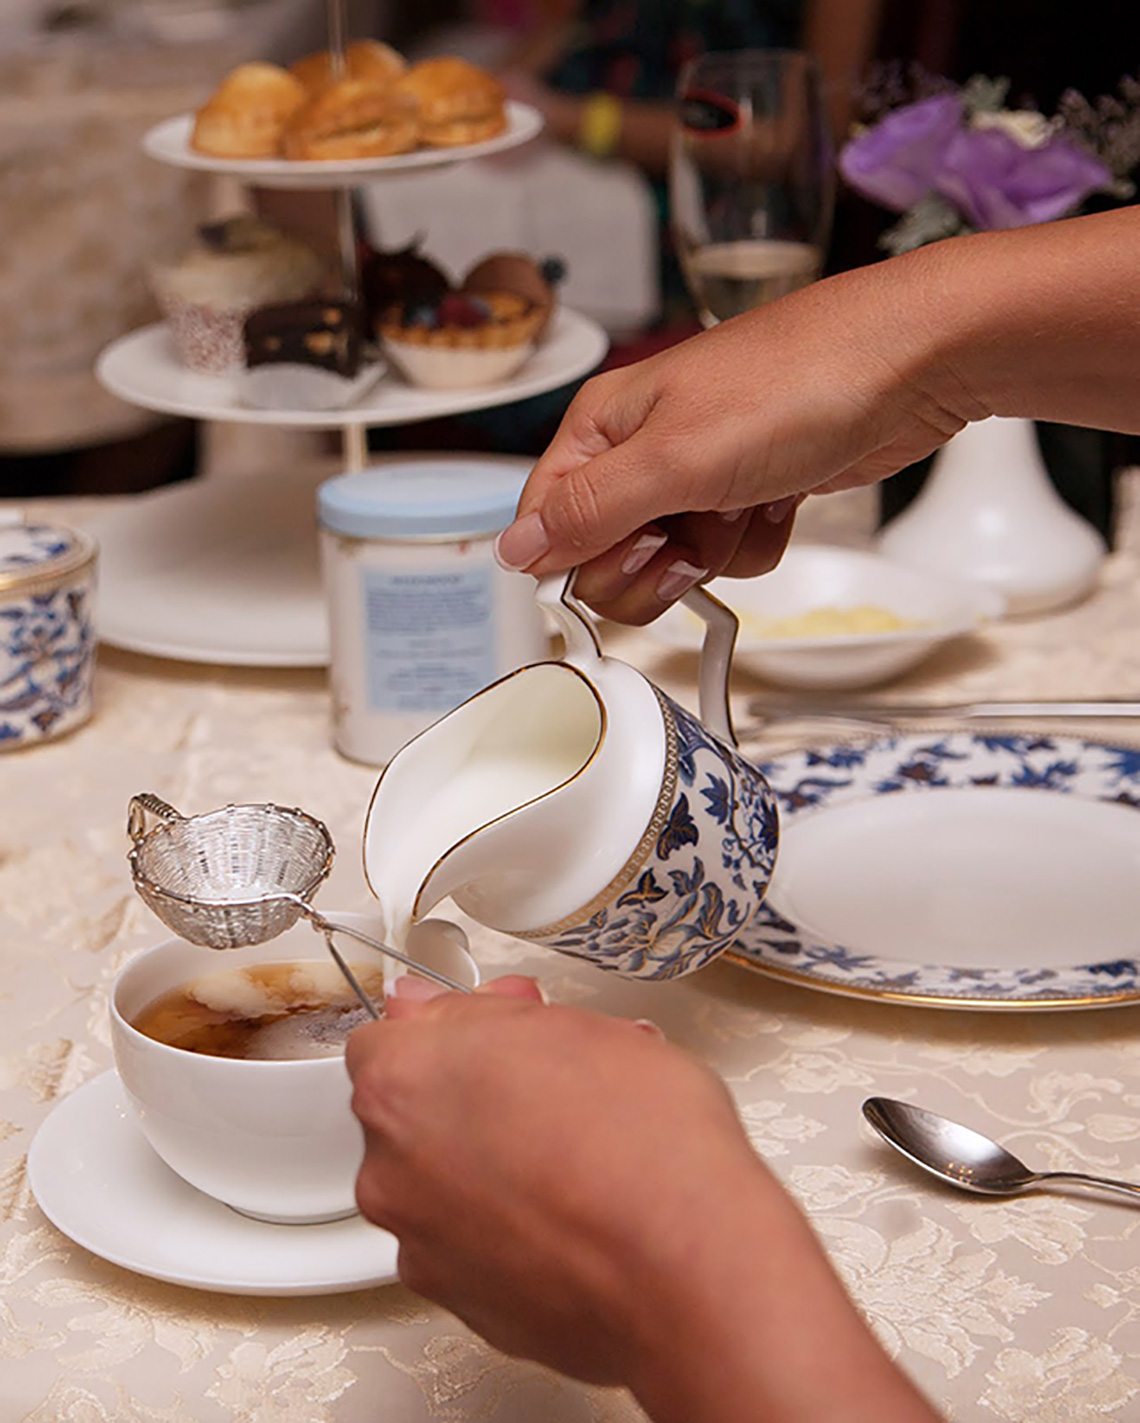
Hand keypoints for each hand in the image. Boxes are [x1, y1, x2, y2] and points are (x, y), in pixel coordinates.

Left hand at [347, 977, 755, 1387]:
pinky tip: (574, 1218)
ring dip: (487, 1170)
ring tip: (574, 1162)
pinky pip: (474, 1251)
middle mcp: (391, 1171)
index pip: (387, 1041)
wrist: (686, 1261)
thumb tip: (439, 1010)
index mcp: (402, 1084)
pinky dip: (509, 1234)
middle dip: (468, 1102)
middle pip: (410, 1118)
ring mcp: (423, 1248)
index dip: (449, 1036)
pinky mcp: (465, 1308)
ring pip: (441, 1188)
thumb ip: (481, 1013)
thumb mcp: (571, 1023)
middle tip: (548, 1093)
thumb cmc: (641, 1139)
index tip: (492, 1040)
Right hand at [495, 248, 984, 622]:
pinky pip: (730, 555)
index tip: (630, 556)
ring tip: (746, 503)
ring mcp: (698, 472)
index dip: (581, 560)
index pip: (546, 523)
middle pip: (605, 556)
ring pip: (672, 563)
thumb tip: (512, 550)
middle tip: (692, 536)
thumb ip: (587, 512)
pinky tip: (780, 500)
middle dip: (653, 565)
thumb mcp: (675, 458)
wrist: (912, 363)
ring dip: (713, 554)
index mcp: (603, 428)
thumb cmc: (799, 381)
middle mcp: (643, 450)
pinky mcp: (749, 491)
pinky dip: (757, 543)